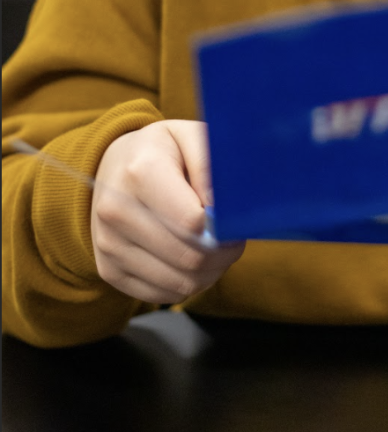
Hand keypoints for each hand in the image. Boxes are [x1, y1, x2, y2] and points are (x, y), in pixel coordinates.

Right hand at [91, 120, 245, 303]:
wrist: (110, 166)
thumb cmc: (160, 150)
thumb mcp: (190, 136)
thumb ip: (210, 167)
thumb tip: (220, 209)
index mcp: (140, 173)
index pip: (192, 222)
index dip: (224, 228)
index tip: (234, 220)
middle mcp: (117, 212)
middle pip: (189, 258)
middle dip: (222, 254)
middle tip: (232, 239)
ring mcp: (109, 245)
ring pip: (180, 283)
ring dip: (209, 272)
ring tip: (214, 248)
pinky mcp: (108, 270)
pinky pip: (164, 295)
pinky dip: (188, 284)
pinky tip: (191, 260)